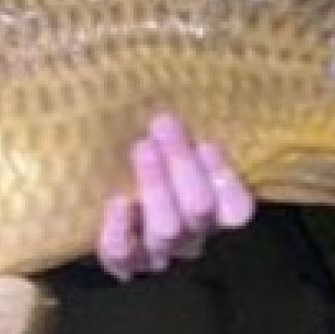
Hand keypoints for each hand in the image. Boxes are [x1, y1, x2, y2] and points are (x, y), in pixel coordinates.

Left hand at [96, 112, 255, 280]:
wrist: (97, 196)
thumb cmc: (145, 155)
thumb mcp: (169, 142)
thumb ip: (182, 128)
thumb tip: (196, 71)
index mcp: (214, 211)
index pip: (237, 209)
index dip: (225, 181)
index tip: (206, 144)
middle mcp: (191, 236)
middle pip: (199, 210)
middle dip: (182, 166)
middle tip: (163, 126)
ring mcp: (158, 253)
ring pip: (167, 230)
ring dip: (155, 185)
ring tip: (142, 148)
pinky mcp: (123, 262)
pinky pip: (124, 254)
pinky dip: (120, 229)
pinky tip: (118, 202)